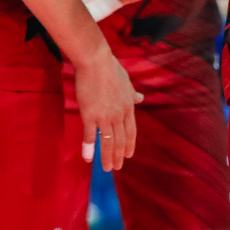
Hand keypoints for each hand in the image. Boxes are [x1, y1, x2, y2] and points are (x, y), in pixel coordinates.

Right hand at [72, 47, 141, 171]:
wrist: (96, 61)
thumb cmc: (110, 68)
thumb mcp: (126, 82)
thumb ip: (132, 94)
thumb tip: (141, 98)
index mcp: (128, 107)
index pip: (131, 131)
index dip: (130, 145)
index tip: (129, 155)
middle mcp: (119, 115)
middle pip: (120, 140)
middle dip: (119, 156)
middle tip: (116, 168)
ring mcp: (105, 116)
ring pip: (108, 142)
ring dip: (107, 157)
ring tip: (107, 168)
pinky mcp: (90, 115)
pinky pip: (90, 135)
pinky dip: (89, 148)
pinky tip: (88, 158)